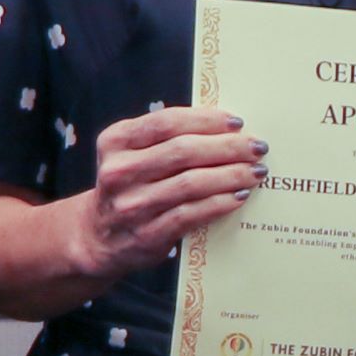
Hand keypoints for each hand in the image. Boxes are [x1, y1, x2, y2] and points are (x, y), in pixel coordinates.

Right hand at [62, 104, 263, 277]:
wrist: (99, 236)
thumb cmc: (130, 185)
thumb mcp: (132, 154)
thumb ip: (165, 138)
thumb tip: (226, 127)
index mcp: (115, 141)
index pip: (167, 122)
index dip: (206, 120)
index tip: (237, 122)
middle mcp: (119, 171)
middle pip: (183, 151)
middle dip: (228, 147)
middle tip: (257, 147)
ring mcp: (132, 205)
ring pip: (192, 183)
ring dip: (231, 175)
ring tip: (256, 171)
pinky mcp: (147, 234)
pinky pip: (192, 214)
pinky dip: (220, 203)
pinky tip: (239, 196)